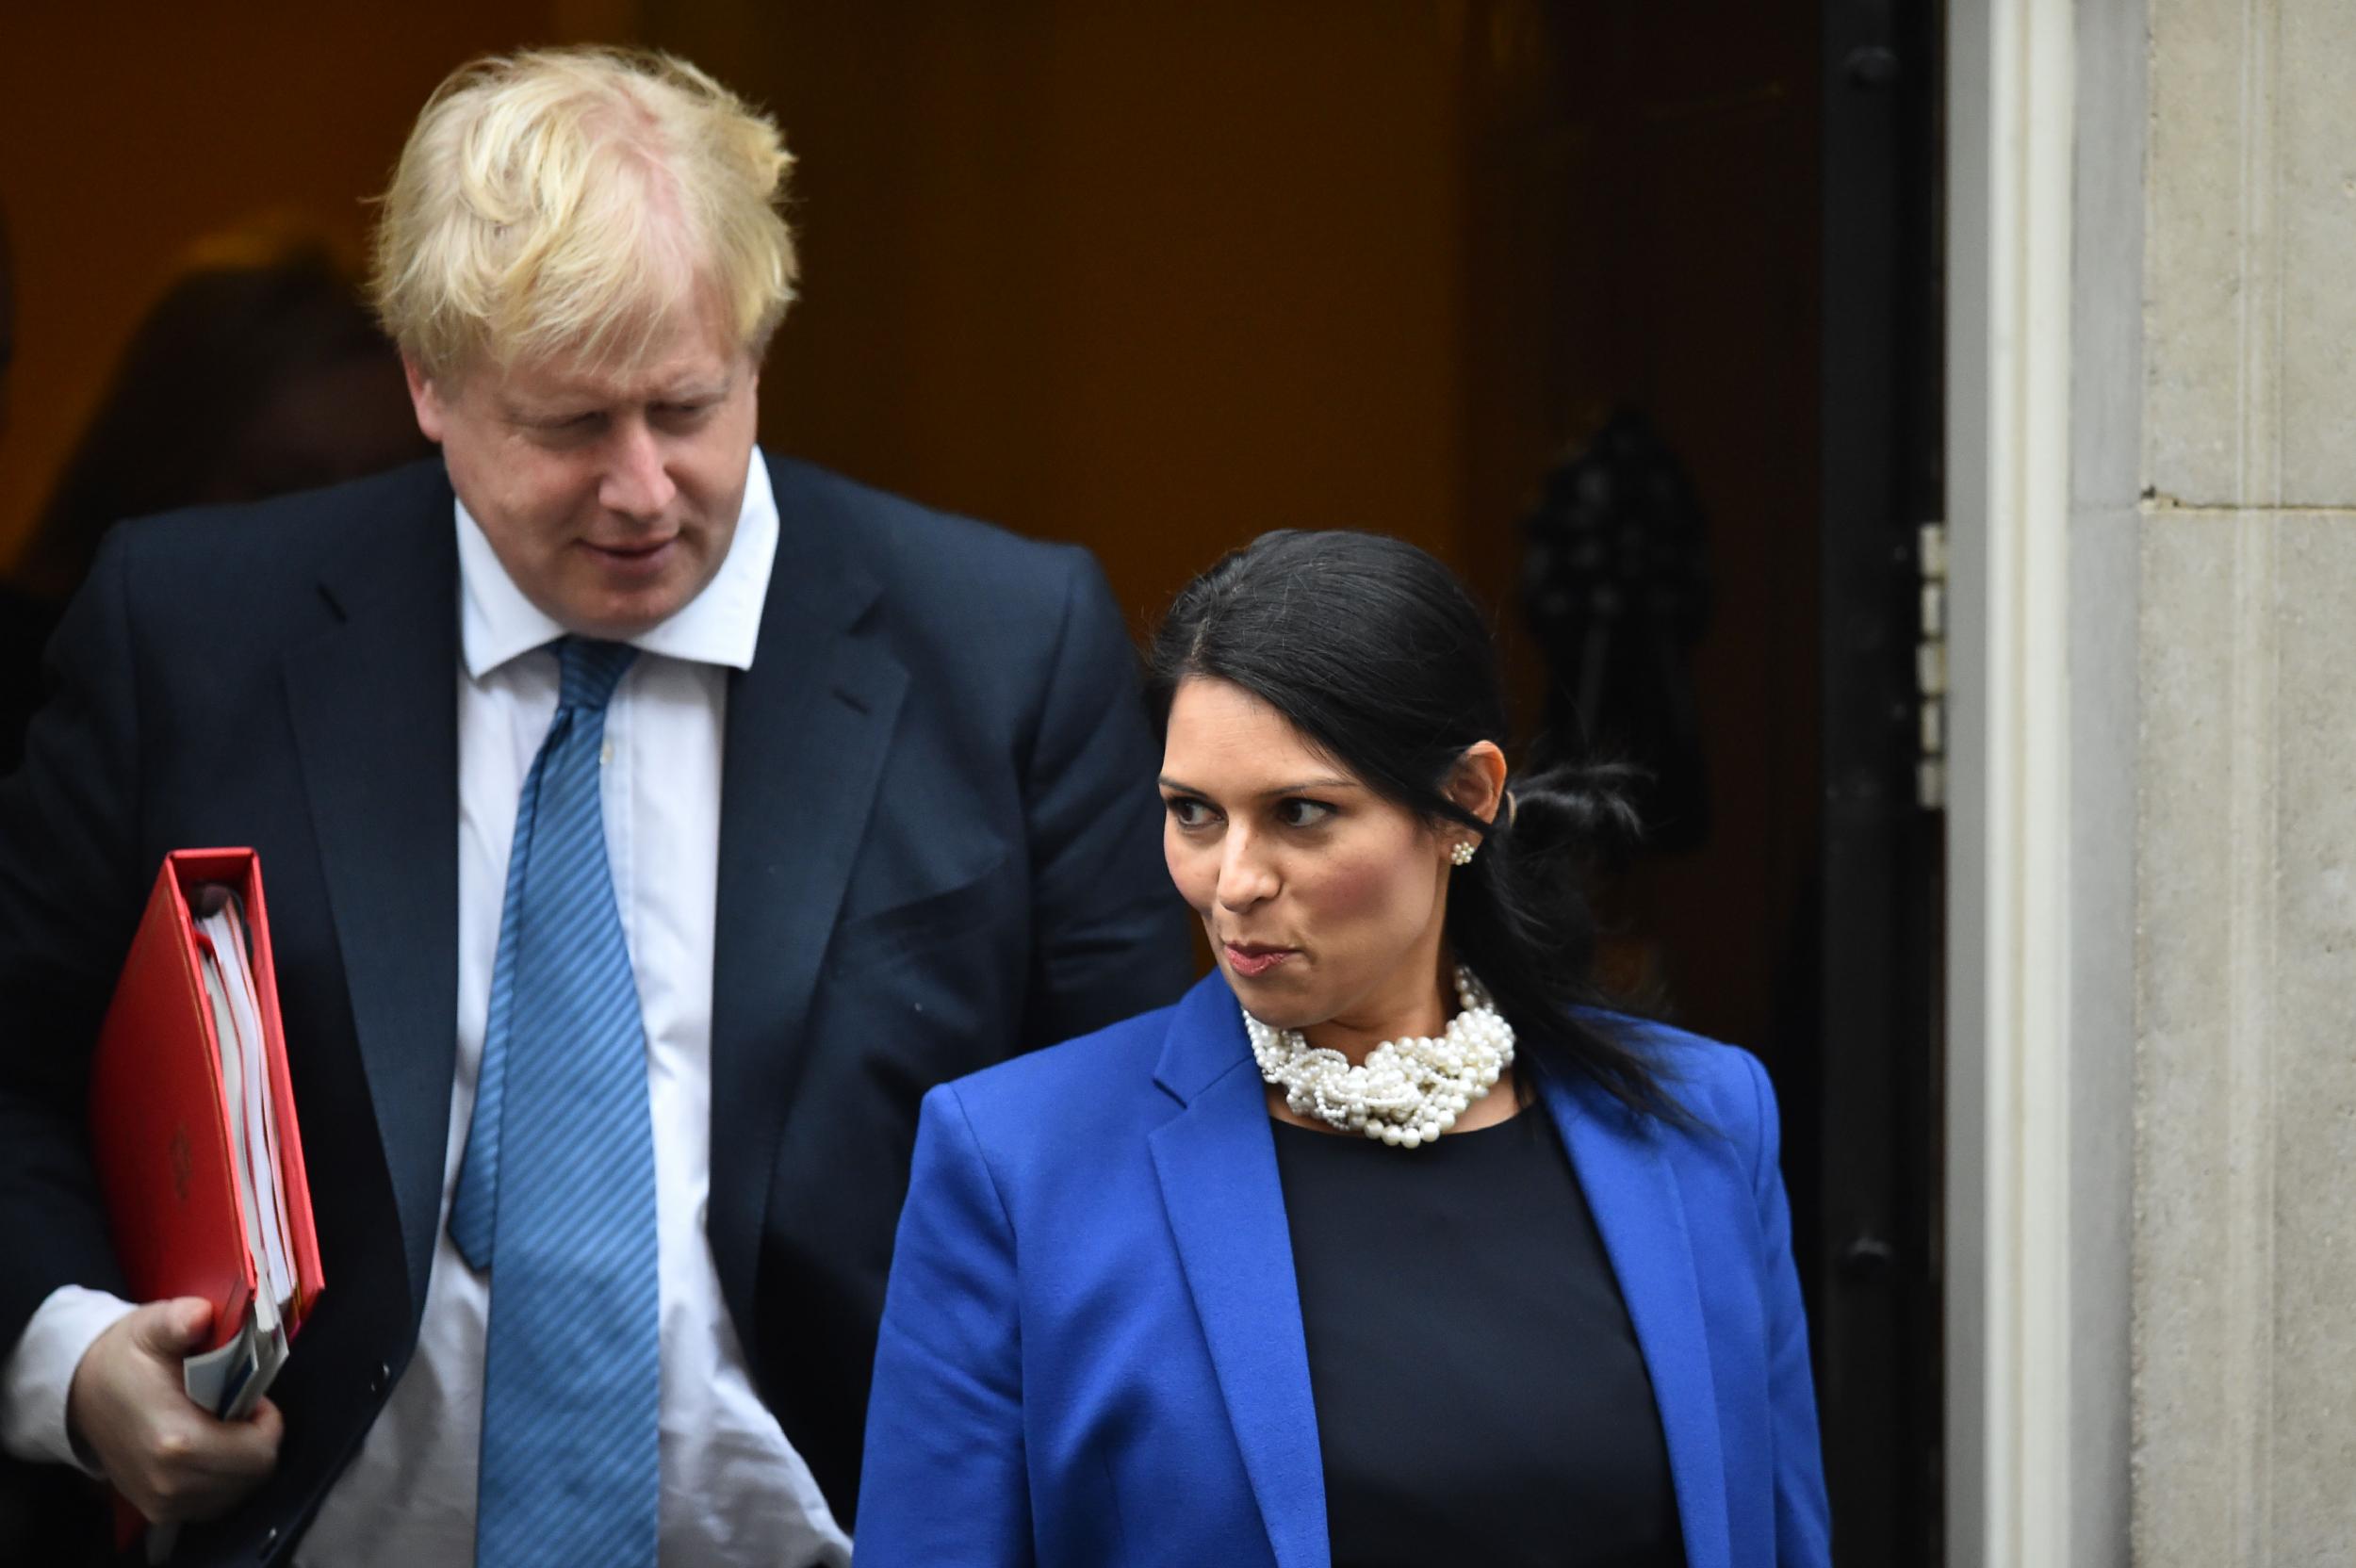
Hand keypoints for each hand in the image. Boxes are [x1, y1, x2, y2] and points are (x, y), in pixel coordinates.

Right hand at [65, 1297, 281, 1522]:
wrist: (81, 1394)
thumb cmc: (124, 1359)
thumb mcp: (152, 1327)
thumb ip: (180, 1321)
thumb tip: (202, 1315)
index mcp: (176, 1441)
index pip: (260, 1451)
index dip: (267, 1421)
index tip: (250, 1397)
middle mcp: (170, 1483)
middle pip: (254, 1474)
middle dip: (258, 1438)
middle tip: (238, 1408)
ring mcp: (163, 1503)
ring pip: (239, 1491)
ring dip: (243, 1458)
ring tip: (222, 1425)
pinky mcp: (160, 1512)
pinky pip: (217, 1503)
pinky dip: (225, 1477)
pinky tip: (210, 1447)